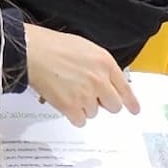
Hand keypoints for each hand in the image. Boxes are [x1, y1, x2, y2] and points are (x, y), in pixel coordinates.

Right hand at [22, 22, 136, 124]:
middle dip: (104, 103)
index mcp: (105, 63)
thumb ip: (101, 66)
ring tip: (69, 90)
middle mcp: (99, 80)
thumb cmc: (54, 46)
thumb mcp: (87, 49)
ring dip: (84, 107)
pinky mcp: (71, 106)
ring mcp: (86, 95)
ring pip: (94, 113)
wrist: (32, 51)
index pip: (125, 88)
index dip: (131, 102)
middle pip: (113, 106)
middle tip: (92, 98)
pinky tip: (65, 102)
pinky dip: (73, 115)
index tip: (135, 110)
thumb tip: (108, 82)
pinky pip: (80, 121)